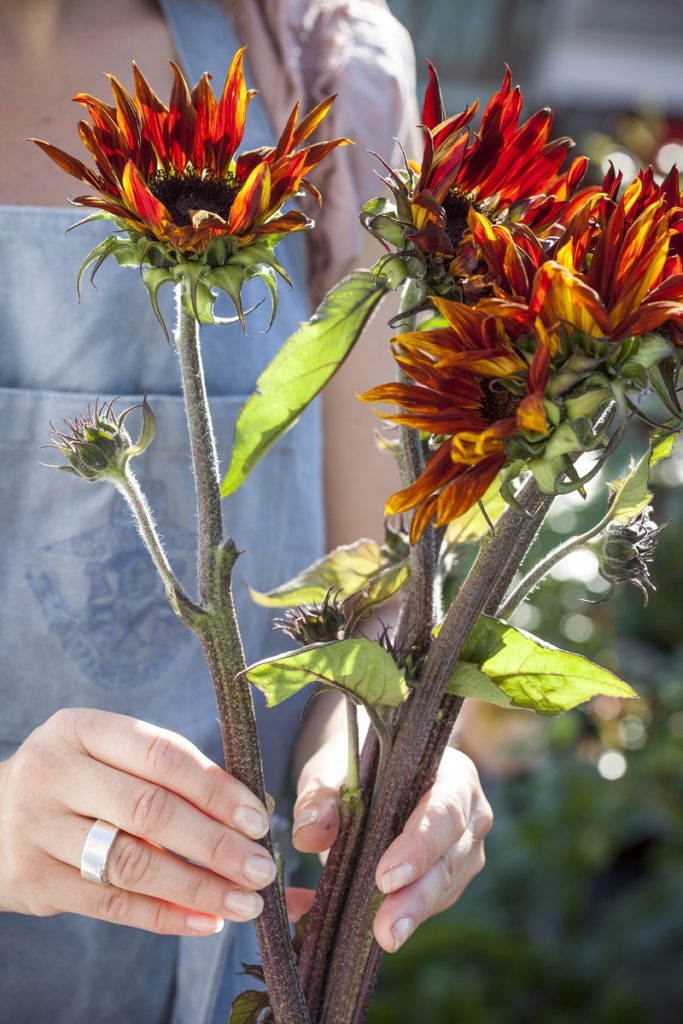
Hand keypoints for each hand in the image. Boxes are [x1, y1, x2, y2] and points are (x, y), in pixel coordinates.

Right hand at [0, 708, 275, 934]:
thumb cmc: (80, 781)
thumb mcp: (112, 757)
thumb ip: (174, 775)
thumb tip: (255, 809)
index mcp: (82, 729)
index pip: (161, 755)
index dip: (215, 788)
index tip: (258, 818)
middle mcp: (54, 773)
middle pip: (148, 811)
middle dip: (214, 844)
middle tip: (260, 868)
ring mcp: (37, 828)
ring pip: (131, 863)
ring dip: (196, 887)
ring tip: (245, 902)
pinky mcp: (33, 881)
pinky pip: (111, 905)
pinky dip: (165, 917)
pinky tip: (206, 922)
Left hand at [288, 744, 492, 951]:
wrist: (368, 776)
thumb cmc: (358, 766)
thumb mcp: (333, 770)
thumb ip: (320, 797)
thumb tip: (308, 833)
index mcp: (453, 776)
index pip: (444, 812)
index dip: (418, 847)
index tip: (385, 878)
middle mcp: (469, 816)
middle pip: (449, 860)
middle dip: (416, 898)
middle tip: (387, 931)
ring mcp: (462, 852)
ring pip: (442, 890)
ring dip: (407, 914)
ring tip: (378, 935)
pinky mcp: (448, 882)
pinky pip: (426, 905)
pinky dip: (392, 917)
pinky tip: (355, 923)